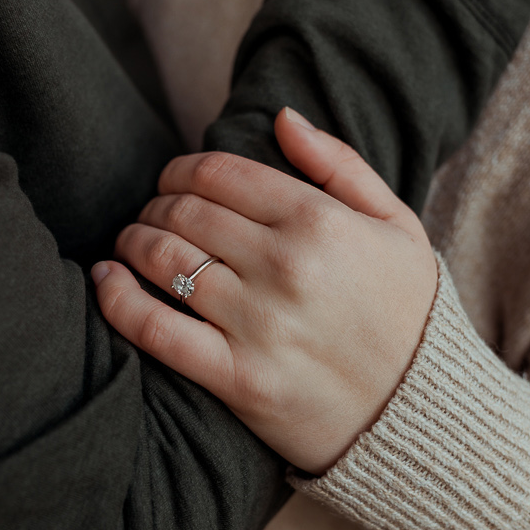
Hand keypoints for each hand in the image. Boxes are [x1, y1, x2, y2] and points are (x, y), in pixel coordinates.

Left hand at [90, 108, 437, 473]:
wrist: (423, 412)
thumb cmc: (411, 312)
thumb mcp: (398, 226)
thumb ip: (340, 165)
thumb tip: (282, 116)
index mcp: (322, 222)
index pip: (219, 172)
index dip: (182, 169)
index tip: (175, 180)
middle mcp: (286, 266)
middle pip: (183, 211)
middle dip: (155, 205)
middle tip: (152, 215)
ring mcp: (258, 324)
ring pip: (161, 260)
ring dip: (132, 243)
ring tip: (131, 246)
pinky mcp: (237, 379)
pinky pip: (153, 328)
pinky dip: (116, 299)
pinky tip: (106, 282)